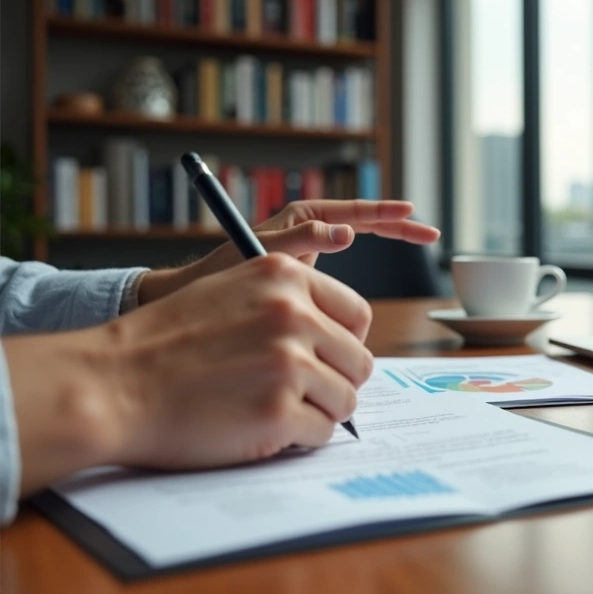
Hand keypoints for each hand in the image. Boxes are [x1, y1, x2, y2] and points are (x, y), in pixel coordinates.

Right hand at [6, 254, 373, 493]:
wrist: (110, 386)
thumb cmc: (163, 344)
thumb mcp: (229, 291)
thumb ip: (286, 301)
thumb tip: (338, 333)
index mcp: (285, 277)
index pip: (357, 316)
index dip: (344, 344)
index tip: (324, 360)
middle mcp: (293, 315)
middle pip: (359, 362)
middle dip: (335, 383)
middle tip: (298, 394)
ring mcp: (289, 364)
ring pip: (345, 400)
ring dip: (318, 413)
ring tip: (275, 410)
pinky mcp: (279, 412)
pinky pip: (322, 433)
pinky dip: (299, 438)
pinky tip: (263, 429)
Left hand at [138, 199, 441, 304]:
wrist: (194, 301)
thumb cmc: (222, 277)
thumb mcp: (264, 256)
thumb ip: (303, 241)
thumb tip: (346, 232)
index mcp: (302, 218)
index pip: (356, 211)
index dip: (388, 214)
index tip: (414, 213)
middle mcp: (308, 228)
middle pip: (365, 220)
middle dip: (398, 225)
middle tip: (430, 232)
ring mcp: (309, 248)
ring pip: (361, 237)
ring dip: (390, 238)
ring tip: (420, 241)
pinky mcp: (307, 270)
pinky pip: (349, 258)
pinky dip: (370, 259)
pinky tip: (387, 277)